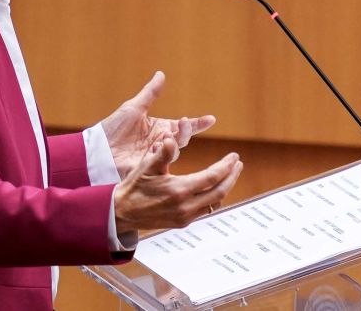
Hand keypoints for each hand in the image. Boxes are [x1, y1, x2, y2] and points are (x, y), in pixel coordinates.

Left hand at [101, 71, 215, 177]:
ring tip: (166, 137)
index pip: (183, 126)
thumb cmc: (113, 128)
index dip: (198, 123)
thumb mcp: (134, 108)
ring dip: (174, 143)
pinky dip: (161, 155)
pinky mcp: (150, 169)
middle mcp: (161, 143)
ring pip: (175, 151)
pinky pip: (162, 163)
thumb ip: (150, 93)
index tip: (211, 119)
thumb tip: (161, 74)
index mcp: (159, 128)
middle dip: (186, 131)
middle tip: (183, 124)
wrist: (98, 149)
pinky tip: (155, 149)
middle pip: (182, 138)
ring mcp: (156, 156)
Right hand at [113, 136, 242, 232]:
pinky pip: (206, 209)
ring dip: (225, 187)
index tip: (234, 156)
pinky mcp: (183, 222)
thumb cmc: (134, 186)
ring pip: (215, 202)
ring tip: (231, 173)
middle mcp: (185, 206)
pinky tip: (215, 187)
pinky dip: (214, 197)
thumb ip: (162, 152)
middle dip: (232, 176)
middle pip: (220, 191)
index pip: (212, 177)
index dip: (226, 166)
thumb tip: (170, 138)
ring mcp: (185, 216)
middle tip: (238, 164)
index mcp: (179, 190)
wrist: (122, 212)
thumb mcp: (147, 166)